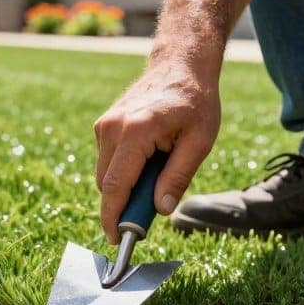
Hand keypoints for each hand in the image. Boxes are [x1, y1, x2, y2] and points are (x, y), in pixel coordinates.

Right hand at [94, 63, 219, 243]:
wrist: (180, 64)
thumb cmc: (195, 102)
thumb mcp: (199, 142)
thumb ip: (178, 177)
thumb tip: (160, 209)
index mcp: (136, 131)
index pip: (115, 186)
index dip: (113, 217)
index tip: (117, 239)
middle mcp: (112, 127)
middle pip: (106, 183)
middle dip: (123, 204)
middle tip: (152, 208)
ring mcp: (104, 124)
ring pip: (105, 173)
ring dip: (125, 185)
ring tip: (159, 171)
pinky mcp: (104, 124)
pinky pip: (108, 160)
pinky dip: (124, 169)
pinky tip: (150, 157)